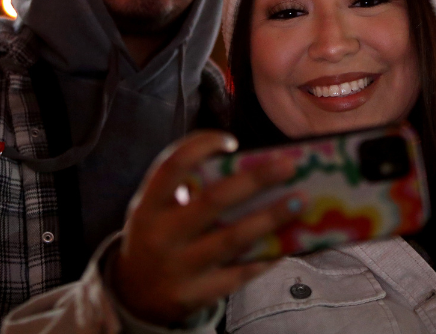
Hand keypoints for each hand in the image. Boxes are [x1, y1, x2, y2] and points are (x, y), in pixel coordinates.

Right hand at [110, 130, 303, 325]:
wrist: (135, 295)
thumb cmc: (159, 236)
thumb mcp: (158, 211)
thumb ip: (190, 190)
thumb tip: (253, 169)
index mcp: (149, 206)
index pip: (172, 166)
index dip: (201, 146)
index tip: (232, 141)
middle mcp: (161, 235)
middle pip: (213, 201)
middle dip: (255, 180)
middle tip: (288, 165)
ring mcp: (179, 268)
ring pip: (233, 239)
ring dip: (270, 217)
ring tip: (300, 201)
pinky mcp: (197, 294)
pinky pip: (240, 272)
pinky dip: (267, 255)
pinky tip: (290, 241)